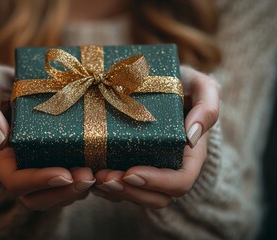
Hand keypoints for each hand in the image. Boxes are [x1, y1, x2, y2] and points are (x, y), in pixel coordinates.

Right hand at [0, 64, 94, 210]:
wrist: (22, 86)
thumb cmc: (4, 86)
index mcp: (2, 158)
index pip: (16, 182)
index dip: (40, 182)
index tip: (65, 175)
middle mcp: (20, 170)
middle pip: (39, 198)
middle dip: (65, 193)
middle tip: (90, 177)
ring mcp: (40, 170)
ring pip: (58, 196)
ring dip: (79, 191)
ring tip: (100, 175)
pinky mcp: (59, 164)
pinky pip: (71, 186)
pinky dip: (89, 185)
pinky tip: (106, 173)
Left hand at [93, 66, 219, 207]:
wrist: (159, 82)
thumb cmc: (182, 83)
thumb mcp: (200, 86)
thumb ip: (207, 107)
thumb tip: (192, 137)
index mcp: (190, 154)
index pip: (180, 181)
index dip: (157, 182)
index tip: (131, 171)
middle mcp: (172, 166)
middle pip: (157, 197)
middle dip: (130, 192)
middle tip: (104, 178)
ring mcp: (152, 168)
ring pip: (137, 196)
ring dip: (115, 192)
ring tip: (95, 179)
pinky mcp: (134, 165)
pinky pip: (123, 188)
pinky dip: (106, 188)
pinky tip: (91, 176)